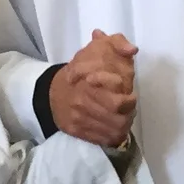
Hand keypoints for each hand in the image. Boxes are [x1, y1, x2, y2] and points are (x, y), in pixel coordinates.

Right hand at [49, 30, 137, 146]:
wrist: (53, 92)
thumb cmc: (82, 69)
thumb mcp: (99, 48)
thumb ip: (117, 43)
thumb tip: (131, 50)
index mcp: (90, 80)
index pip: (118, 101)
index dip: (129, 100)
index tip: (129, 95)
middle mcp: (83, 101)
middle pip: (118, 118)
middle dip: (128, 113)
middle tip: (128, 107)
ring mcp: (80, 118)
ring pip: (114, 130)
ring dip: (123, 124)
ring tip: (123, 116)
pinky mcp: (77, 131)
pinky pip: (103, 140)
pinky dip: (112, 136)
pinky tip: (113, 126)